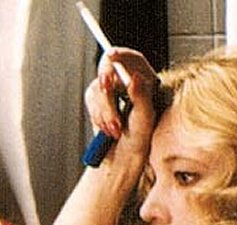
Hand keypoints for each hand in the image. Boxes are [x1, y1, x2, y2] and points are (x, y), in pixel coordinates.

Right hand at [85, 47, 158, 165]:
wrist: (123, 157)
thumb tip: (134, 77)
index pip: (132, 59)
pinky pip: (91, 100)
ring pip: (98, 88)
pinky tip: (108, 128)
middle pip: (109, 71)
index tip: (112, 56)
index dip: (121, 55)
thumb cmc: (139, 139)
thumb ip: (140, 95)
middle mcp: (127, 83)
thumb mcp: (145, 117)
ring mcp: (111, 91)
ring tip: (115, 129)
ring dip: (104, 112)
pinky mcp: (98, 100)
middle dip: (109, 96)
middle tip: (110, 104)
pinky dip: (98, 116)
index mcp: (144, 82)